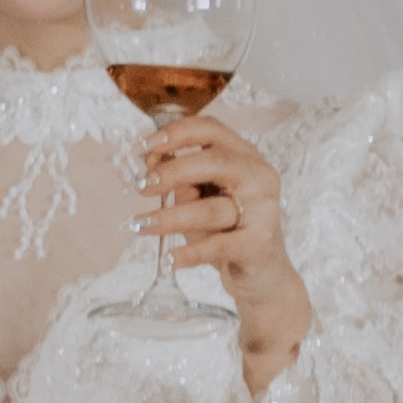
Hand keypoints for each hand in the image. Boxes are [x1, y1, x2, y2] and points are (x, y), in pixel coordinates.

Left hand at [137, 104, 315, 378]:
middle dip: (172, 172)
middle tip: (141, 186)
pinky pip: (219, 246)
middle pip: (214, 162)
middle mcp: (259, 177)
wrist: (263, 273)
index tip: (145, 145)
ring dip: (170, 217)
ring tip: (139, 225)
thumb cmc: (226, 229)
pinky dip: (190, 253)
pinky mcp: (259, 245)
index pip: (212, 130)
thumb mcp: (200, 198)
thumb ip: (179, 180)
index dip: (177, 133)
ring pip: (211, 209)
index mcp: (244, 156)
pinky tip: (167, 260)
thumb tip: (148, 165)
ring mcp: (263, 210)